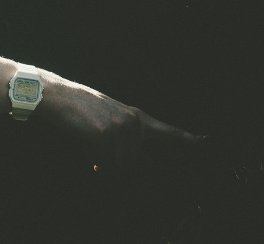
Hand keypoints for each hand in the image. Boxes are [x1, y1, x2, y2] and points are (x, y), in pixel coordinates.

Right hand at [36, 72, 202, 171]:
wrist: (57, 95)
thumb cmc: (78, 107)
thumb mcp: (108, 114)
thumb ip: (125, 133)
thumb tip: (131, 162)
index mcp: (135, 117)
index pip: (167, 131)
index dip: (187, 138)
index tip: (206, 141)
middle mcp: (132, 122)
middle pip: (136, 163)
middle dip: (120, 168)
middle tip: (102, 160)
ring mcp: (120, 128)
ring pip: (121, 166)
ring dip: (107, 168)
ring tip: (95, 156)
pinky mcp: (104, 135)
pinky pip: (106, 164)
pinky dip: (97, 166)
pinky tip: (90, 158)